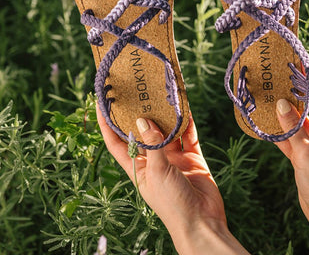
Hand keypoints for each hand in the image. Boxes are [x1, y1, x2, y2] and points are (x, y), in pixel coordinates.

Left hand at [97, 107, 249, 254]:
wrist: (202, 222)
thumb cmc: (172, 204)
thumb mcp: (157, 172)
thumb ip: (152, 145)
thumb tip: (143, 119)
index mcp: (137, 168)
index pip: (116, 143)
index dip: (107, 124)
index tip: (101, 103)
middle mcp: (153, 161)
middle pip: (144, 133)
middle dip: (140, 114)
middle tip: (137, 92)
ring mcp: (173, 160)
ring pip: (167, 131)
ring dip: (166, 116)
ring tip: (163, 95)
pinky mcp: (192, 158)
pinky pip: (188, 136)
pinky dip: (187, 123)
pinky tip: (186, 109)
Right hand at [275, 76, 308, 254]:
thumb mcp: (307, 154)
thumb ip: (293, 128)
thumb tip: (281, 102)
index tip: (298, 64)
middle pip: (307, 107)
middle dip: (293, 93)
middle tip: (278, 77)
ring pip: (295, 122)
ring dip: (282, 112)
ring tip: (267, 95)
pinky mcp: (303, 156)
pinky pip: (288, 138)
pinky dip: (278, 131)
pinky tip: (264, 122)